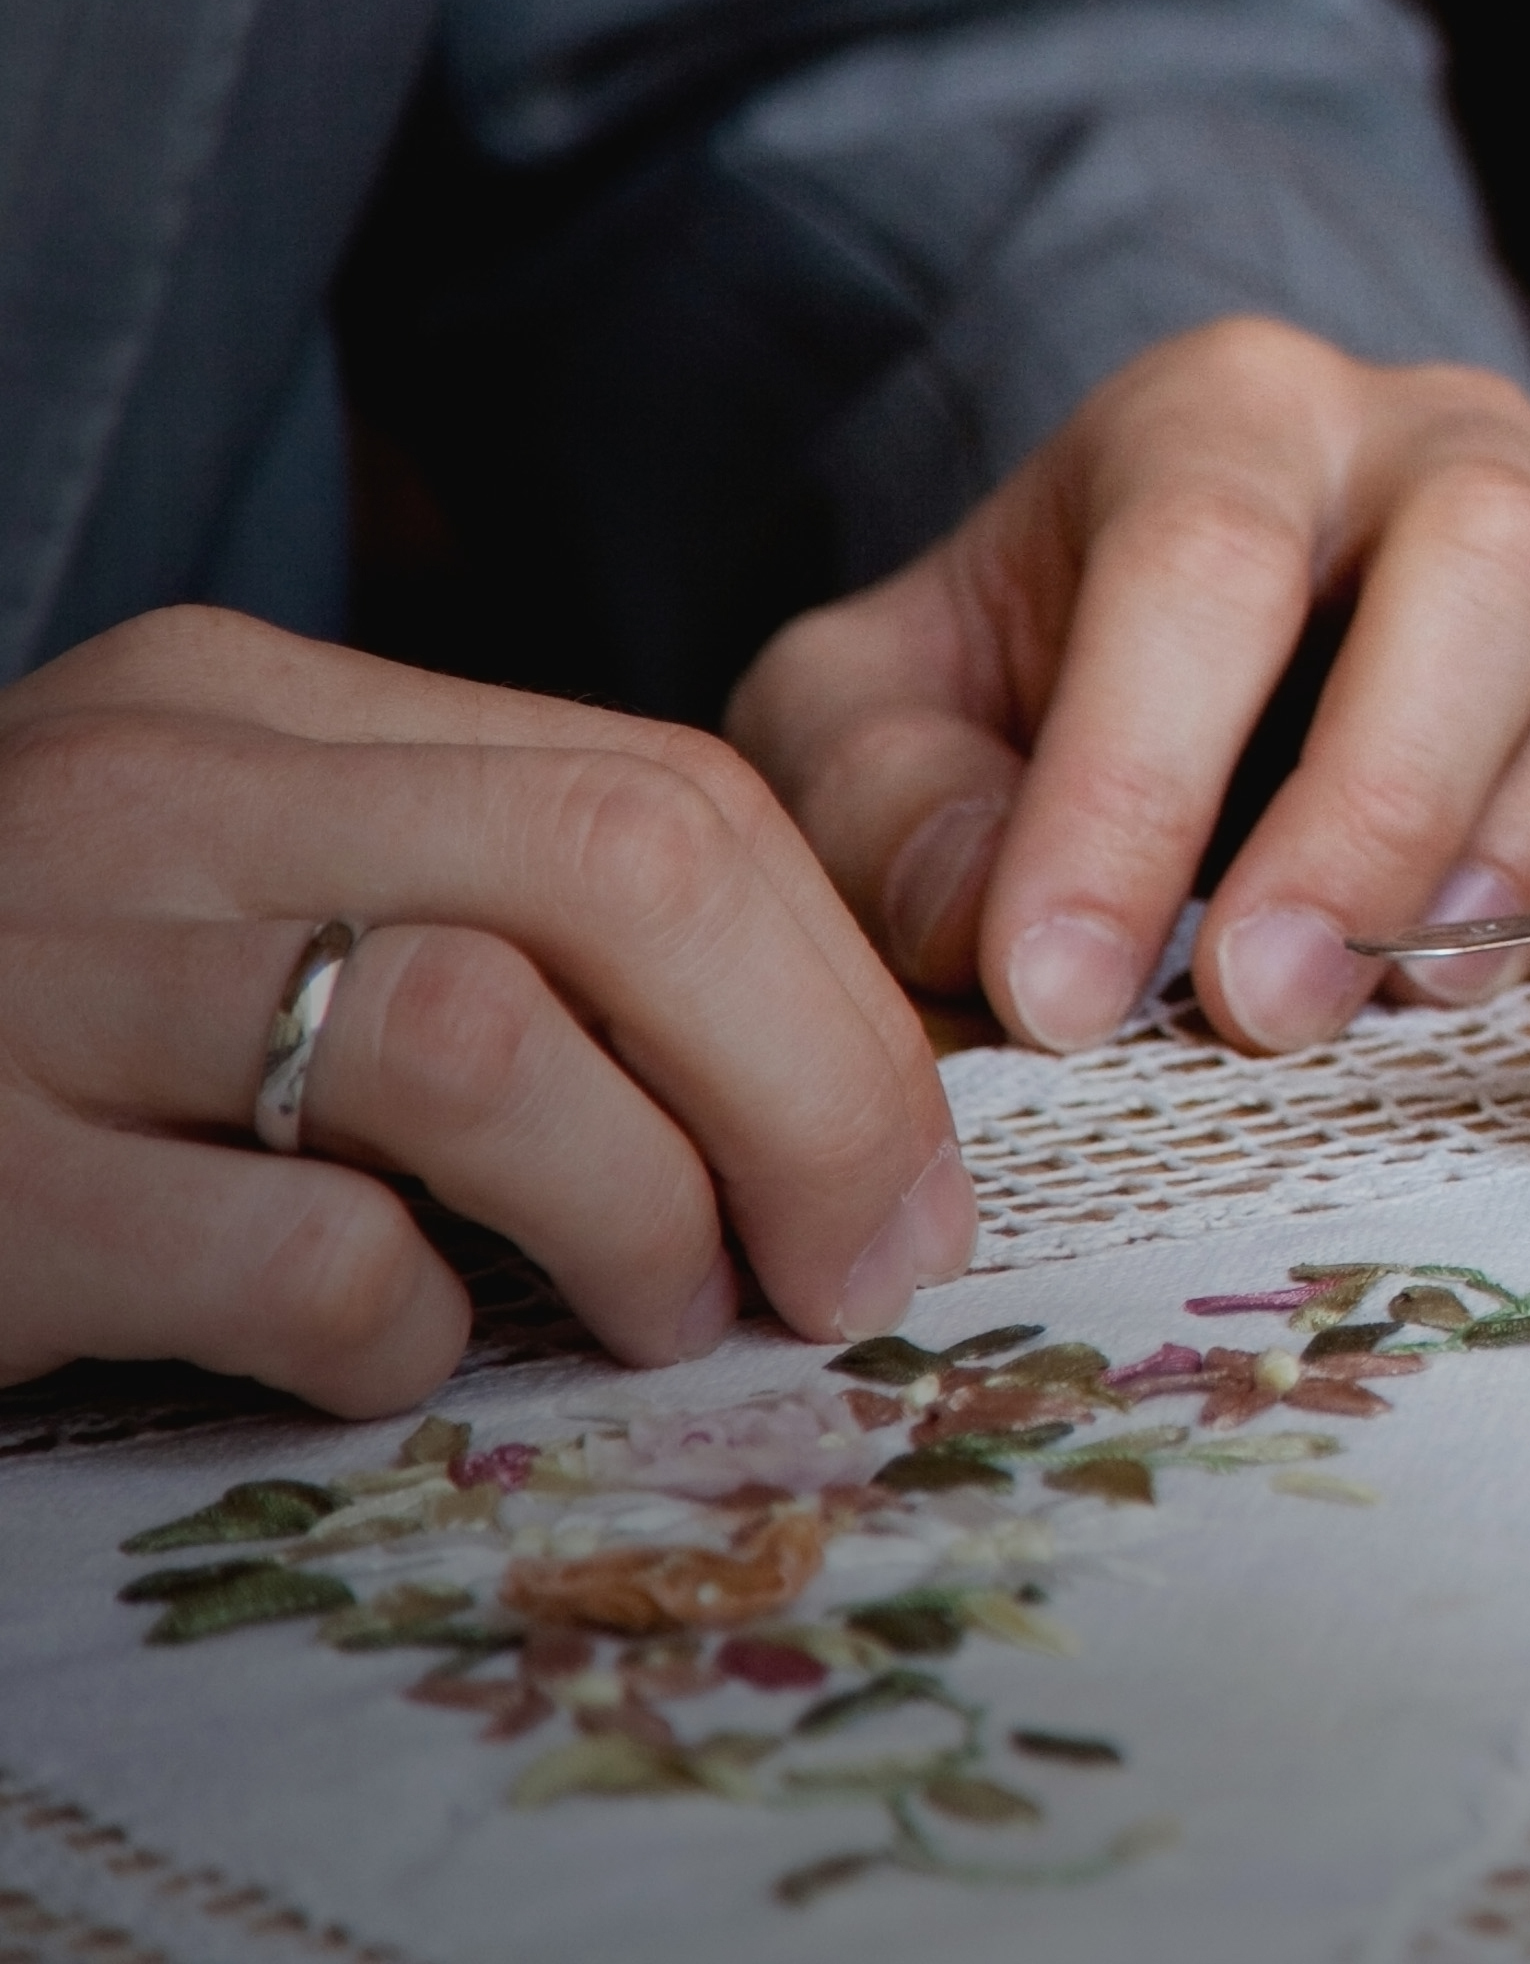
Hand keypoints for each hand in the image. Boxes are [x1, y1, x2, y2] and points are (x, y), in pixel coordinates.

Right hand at [0, 611, 969, 1415]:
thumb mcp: (203, 913)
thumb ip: (447, 918)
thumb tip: (799, 1077)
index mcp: (228, 706)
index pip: (652, 788)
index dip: (830, 985)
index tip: (902, 1158)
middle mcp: (139, 794)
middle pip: (625, 867)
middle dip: (813, 1083)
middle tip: (861, 1260)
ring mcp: (30, 978)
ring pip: (479, 1028)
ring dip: (646, 1202)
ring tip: (670, 1316)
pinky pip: (289, 1244)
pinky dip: (400, 1325)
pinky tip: (395, 1363)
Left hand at [725, 320, 1529, 1057]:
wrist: (1192, 637)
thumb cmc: (1036, 688)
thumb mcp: (870, 725)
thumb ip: (887, 812)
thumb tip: (1008, 925)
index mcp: (1222, 414)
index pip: (1203, 555)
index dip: (1132, 785)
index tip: (1062, 989)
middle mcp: (1441, 435)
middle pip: (1492, 552)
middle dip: (1387, 800)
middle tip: (1279, 1003)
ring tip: (1450, 976)